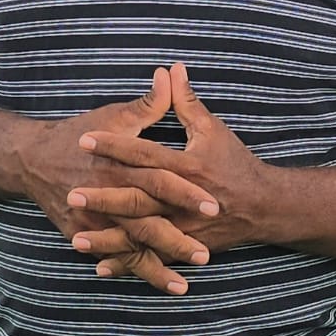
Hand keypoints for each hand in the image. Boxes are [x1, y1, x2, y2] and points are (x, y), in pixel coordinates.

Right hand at [12, 67, 218, 293]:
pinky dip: (132, 271)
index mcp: (120, 165)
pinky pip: (112, 256)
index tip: (213, 203)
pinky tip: (155, 284)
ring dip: (157, 265)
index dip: (186, 192)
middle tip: (205, 254)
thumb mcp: (113, 115)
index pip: (159, 180)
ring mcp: (94, 219)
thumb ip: (148, 103)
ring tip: (184, 283)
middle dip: (175, 239)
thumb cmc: (79, 134)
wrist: (31, 159)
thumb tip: (170, 76)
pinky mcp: (84, 234)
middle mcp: (107, 195)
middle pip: (146, 222)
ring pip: (130, 246)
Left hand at [71, 62, 271, 277]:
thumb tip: (172, 68)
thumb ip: (186, 101)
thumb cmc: (234, 164)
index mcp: (187, 167)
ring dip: (109, 238)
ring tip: (77, 237)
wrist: (263, 207)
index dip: (114, 145)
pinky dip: (128, 263)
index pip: (144, 154)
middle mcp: (183, 200)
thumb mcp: (212, 129)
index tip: (85, 139)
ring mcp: (183, 228)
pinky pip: (152, 257)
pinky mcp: (184, 247)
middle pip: (138, 198)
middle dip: (104, 197)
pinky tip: (101, 266)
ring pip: (141, 235)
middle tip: (72, 192)